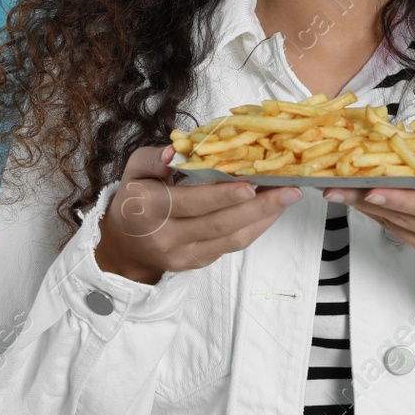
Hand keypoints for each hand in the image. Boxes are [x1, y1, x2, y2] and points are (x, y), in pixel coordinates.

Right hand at [94, 145, 303, 284]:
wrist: (125, 244)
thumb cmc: (134, 196)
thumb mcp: (134, 169)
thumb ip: (153, 157)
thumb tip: (179, 151)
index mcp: (148, 209)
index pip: (190, 203)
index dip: (222, 196)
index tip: (251, 184)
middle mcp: (166, 237)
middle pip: (218, 224)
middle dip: (258, 207)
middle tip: (289, 189)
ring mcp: (183, 255)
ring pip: (230, 239)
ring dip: (264, 218)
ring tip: (288, 197)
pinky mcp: (197, 263)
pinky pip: (231, 246)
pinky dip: (255, 227)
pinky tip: (271, 210)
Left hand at [325, 162, 414, 282]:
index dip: (401, 199)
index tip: (372, 190)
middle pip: (406, 218)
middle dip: (367, 201)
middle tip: (335, 185)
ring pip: (398, 227)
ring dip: (365, 208)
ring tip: (336, 190)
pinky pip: (401, 233)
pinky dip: (379, 216)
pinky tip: (359, 201)